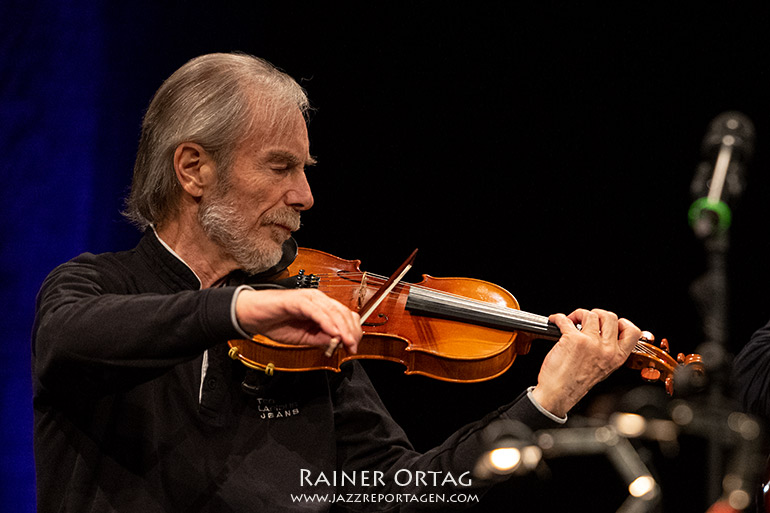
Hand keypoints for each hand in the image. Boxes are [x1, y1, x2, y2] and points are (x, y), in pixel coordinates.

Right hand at [235, 288, 361, 353]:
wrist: (252, 316)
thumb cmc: (276, 323)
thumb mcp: (304, 338)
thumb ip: (321, 339)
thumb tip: (338, 344)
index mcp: (321, 307)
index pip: (344, 316)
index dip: (352, 331)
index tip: (353, 347)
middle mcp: (318, 299)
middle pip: (343, 312)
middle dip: (351, 331)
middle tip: (352, 347)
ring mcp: (309, 298)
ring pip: (333, 311)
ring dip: (342, 328)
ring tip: (347, 342)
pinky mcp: (298, 300)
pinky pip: (317, 311)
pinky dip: (327, 322)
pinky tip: (333, 333)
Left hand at [531, 308, 640, 417]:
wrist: (558, 394)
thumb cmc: (576, 384)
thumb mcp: (603, 370)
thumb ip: (608, 352)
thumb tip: (604, 334)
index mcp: (617, 357)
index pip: (632, 332)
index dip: (622, 322)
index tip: (610, 323)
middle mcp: (607, 349)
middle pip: (610, 316)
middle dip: (597, 314)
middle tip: (587, 320)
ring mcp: (591, 343)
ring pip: (590, 314)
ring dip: (578, 314)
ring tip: (571, 321)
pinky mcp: (573, 339)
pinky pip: (565, 319)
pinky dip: (557, 318)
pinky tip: (555, 321)